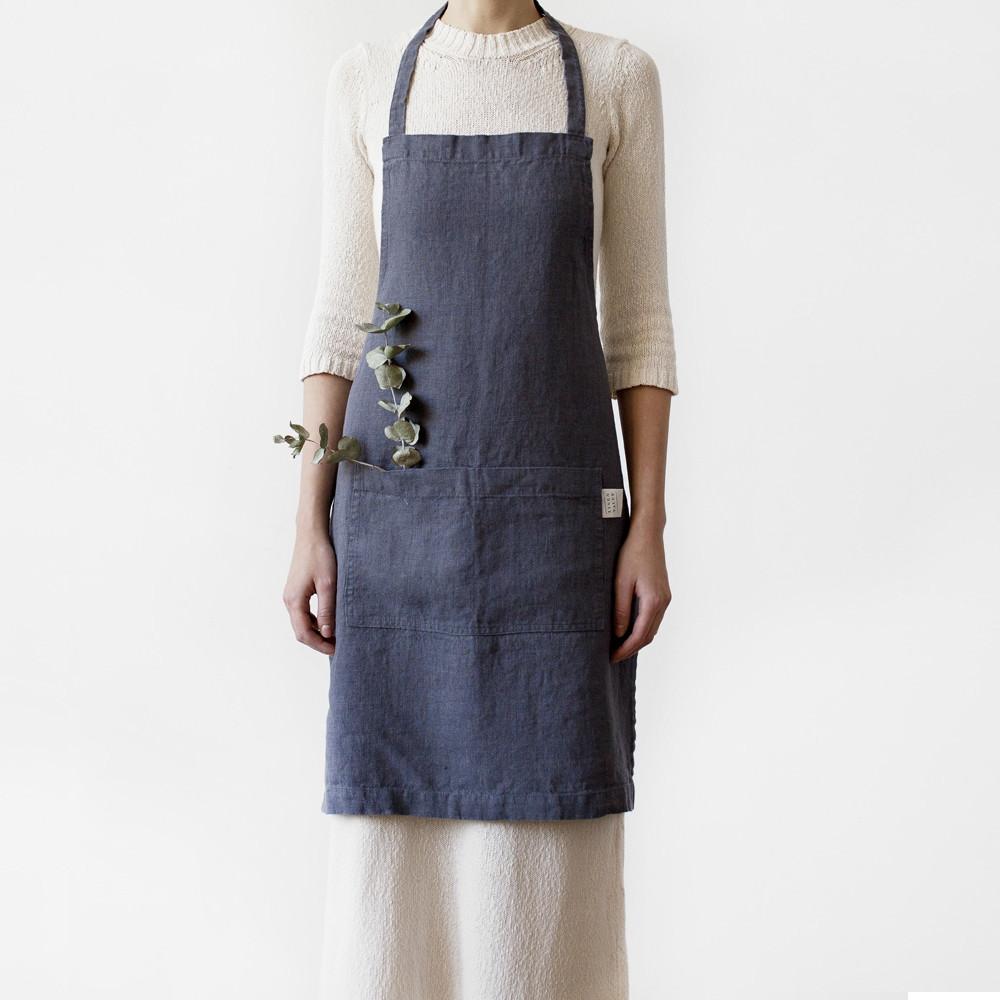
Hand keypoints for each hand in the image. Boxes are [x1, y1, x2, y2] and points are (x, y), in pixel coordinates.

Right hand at [283, 531, 337, 654]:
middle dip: (318, 641)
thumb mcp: (328, 584)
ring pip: (301, 622)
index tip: (336, 650)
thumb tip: (327, 633)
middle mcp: (288, 600)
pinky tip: (329, 620)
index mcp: (294, 601)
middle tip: (338, 646)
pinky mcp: (296, 590)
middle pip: (301, 631)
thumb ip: (327, 610)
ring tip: (336, 635)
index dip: (320, 645)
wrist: (311, 534)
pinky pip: (303, 613)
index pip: (304, 634)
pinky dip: (314, 621)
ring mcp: (291, 595)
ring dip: (317, 632)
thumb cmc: (320, 556)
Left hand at [611, 519, 670, 662]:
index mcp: (653, 601)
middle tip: (613, 656)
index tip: (611, 657)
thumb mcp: (620, 582)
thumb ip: (620, 609)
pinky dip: (642, 628)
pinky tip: (629, 629)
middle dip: (631, 648)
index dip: (625, 649)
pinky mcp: (663, 593)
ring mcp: (665, 598)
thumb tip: (618, 633)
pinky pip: (654, 618)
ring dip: (637, 640)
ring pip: (652, 628)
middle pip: (648, 636)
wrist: (648, 534)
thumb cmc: (631, 554)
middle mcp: (663, 602)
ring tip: (619, 645)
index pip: (639, 635)